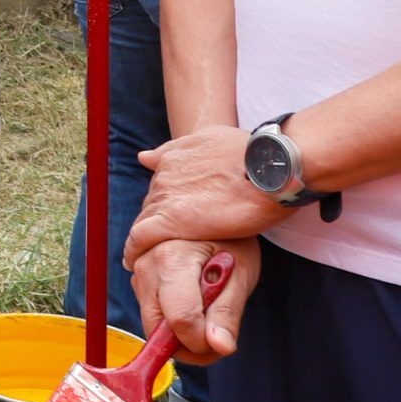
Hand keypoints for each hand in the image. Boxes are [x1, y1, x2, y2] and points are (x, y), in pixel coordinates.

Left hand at [120, 123, 287, 267]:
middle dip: (156, 221)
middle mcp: (164, 176)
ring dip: (147, 237)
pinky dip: (134, 251)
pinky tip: (132, 262)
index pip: (159, 187)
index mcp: (174, 158)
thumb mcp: (211, 139)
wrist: (268, 167)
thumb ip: (180, 148)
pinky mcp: (171, 221)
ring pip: (145, 221)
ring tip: (150, 255)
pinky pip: (140, 239)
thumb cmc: (251, 155)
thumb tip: (146, 157)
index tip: (166, 217)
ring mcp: (166, 198)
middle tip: (164, 240)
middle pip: (151, 205)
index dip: (163, 204)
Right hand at [129, 235, 260, 364]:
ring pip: (153, 324)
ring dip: (180, 331)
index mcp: (172, 259)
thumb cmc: (231, 238)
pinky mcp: (138, 277)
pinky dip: (173, 319)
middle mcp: (146, 265)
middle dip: (187, 344)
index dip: (202, 343)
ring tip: (209, 310)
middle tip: (216, 337)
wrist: (212, 204)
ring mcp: (137, 270)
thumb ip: (228, 312)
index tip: (221, 342)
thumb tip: (220, 347)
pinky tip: (194, 302)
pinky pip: (152, 312)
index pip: (180, 320)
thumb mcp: (241, 273)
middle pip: (157, 328)